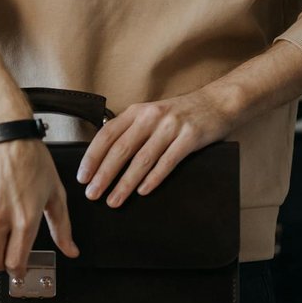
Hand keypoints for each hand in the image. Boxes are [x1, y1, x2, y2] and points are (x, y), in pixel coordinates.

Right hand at [0, 139, 77, 277]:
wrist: (6, 133)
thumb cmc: (32, 160)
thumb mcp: (55, 193)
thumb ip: (62, 227)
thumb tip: (71, 251)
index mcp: (25, 219)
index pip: (14, 262)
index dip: (17, 271)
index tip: (18, 270)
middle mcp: (0, 217)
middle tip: (4, 257)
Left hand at [78, 88, 235, 207]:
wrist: (218, 102)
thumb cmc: (181, 114)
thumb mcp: (152, 116)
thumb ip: (131, 132)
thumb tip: (105, 160)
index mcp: (137, 112)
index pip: (107, 135)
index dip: (92, 156)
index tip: (83, 176)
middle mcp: (151, 117)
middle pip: (121, 149)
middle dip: (104, 174)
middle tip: (92, 193)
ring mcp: (171, 126)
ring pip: (142, 159)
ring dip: (125, 183)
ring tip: (114, 200)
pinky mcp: (190, 137)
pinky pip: (167, 161)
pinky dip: (153, 178)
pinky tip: (142, 191)